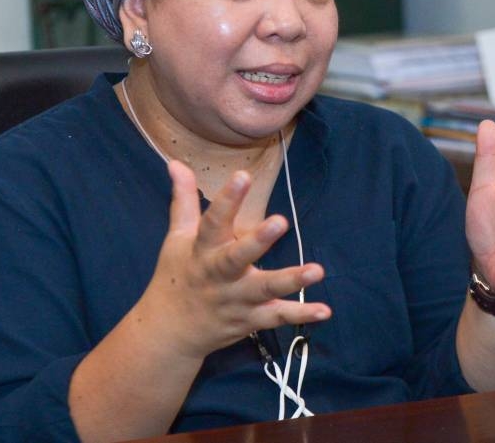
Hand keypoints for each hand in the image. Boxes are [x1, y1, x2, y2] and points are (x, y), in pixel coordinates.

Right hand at [140, 160, 330, 360]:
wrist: (170, 331)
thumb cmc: (178, 275)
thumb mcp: (178, 237)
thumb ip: (184, 200)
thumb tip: (176, 163)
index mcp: (201, 250)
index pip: (213, 221)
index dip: (228, 199)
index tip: (243, 176)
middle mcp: (219, 275)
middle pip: (237, 257)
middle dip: (258, 241)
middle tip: (280, 221)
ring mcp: (236, 299)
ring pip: (265, 289)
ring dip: (291, 280)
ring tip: (317, 270)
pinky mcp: (251, 319)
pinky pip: (277, 316)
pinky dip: (301, 314)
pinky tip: (324, 310)